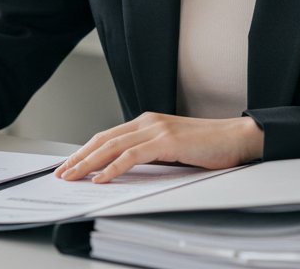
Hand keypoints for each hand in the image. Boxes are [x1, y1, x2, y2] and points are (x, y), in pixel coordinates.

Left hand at [54, 112, 263, 183]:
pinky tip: (101, 178)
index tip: (70, 164)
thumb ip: (149, 154)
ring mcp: (157, 129)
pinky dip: (113, 167)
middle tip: (61, 172)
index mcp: (147, 122)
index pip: (108, 136)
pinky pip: (132, 156)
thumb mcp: (172, 150)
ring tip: (72, 176)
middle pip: (103, 139)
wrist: (238, 138)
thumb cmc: (209, 146)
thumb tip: (124, 170)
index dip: (86, 150)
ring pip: (112, 146)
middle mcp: (148, 121)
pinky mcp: (167, 141)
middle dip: (79, 157)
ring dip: (88, 163)